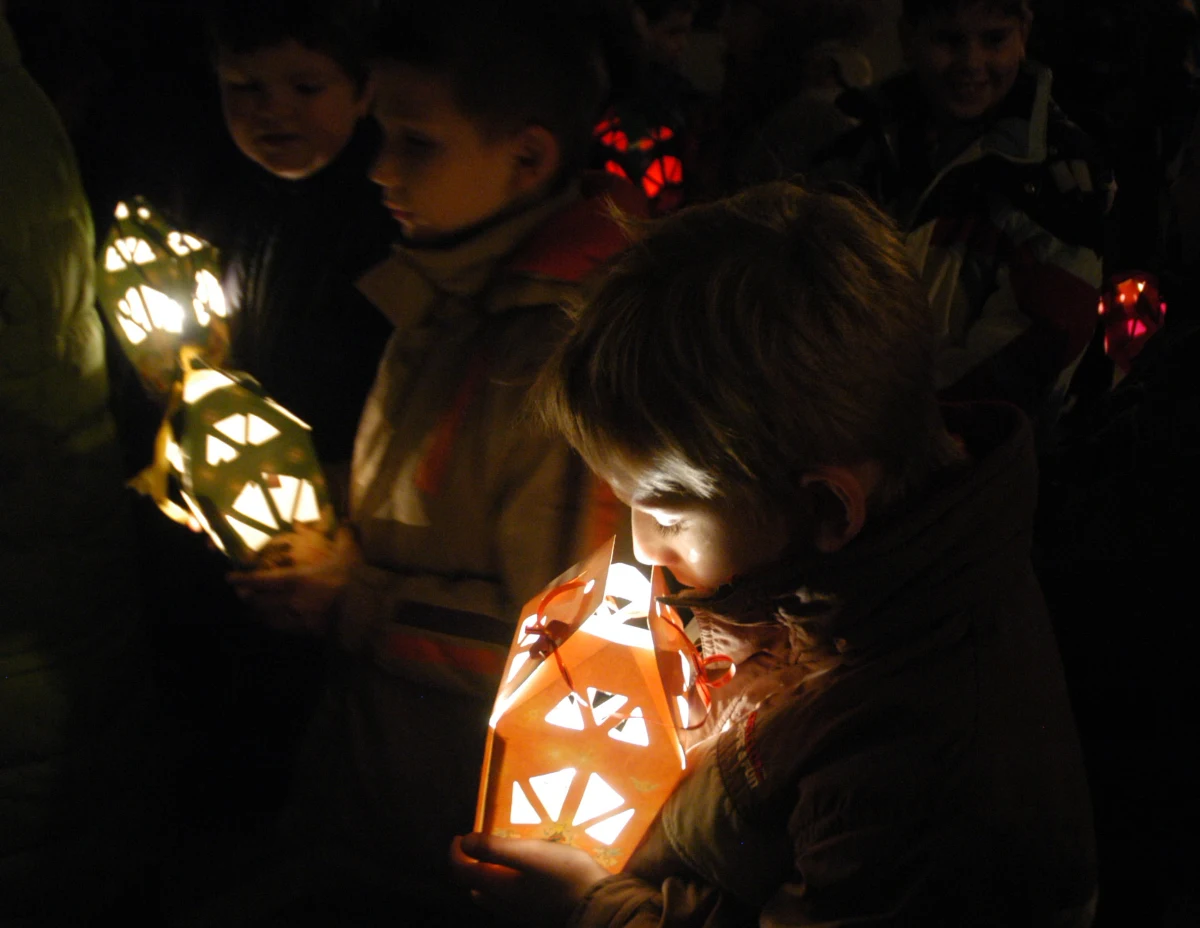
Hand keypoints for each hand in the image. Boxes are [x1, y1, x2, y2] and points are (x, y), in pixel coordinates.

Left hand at [227, 522, 360, 634]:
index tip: (229, 579)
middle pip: (261, 603)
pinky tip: (278, 625)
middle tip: (241, 596)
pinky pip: (287, 631)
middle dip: (249, 600)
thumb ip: (344, 536)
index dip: (244, 580)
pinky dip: (278, 627)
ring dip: (260, 615)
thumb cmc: (353, 579)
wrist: (368, 610)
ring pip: (270, 620)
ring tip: (255, 613)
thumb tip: (345, 520)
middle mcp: (292, 601)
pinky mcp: (309, 633)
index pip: (263, 580)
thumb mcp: (349, 553)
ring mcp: (299, 619)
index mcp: (297, 579)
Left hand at [449, 832, 609, 927]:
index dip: (456, 853)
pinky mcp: (537, 915)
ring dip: (489, 877)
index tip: (460, 836)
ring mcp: (521, 913)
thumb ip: (494, 849)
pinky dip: (507, 885)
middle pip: (475, 887)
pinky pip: (511, 900)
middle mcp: (503, 904)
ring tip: (501, 858)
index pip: (462, 873)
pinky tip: (525, 875)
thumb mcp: (529, 854)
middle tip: (480, 845)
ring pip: (492, 896)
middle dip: (471, 866)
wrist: (598, 907)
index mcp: (497, 887)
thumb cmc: (563, 875)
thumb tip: (464, 842)